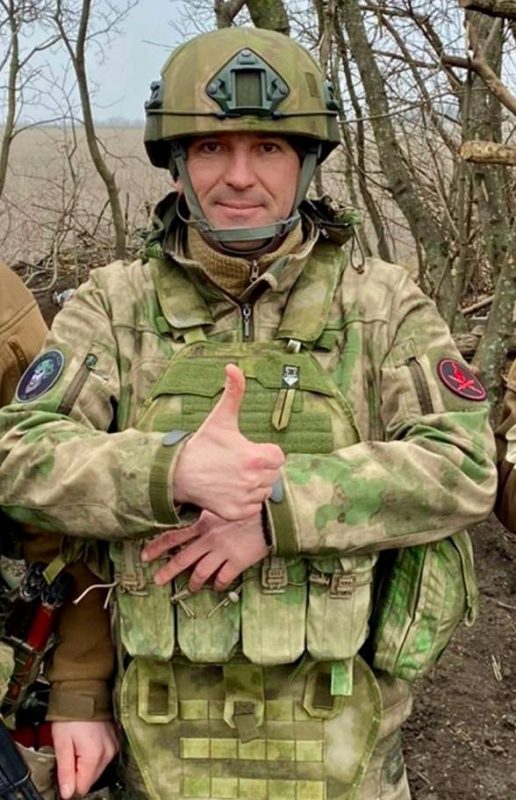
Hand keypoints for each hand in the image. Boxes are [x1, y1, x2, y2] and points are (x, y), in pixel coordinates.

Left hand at [51, 720, 118, 798]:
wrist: (85, 691)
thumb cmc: (71, 713)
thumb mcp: (62, 743)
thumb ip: (65, 770)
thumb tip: (67, 793)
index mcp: (95, 755)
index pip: (82, 787)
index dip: (70, 783)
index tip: (63, 773)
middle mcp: (109, 752)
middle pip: (91, 778)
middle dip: (78, 772)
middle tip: (69, 752)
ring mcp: (114, 745)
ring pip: (98, 768)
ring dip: (87, 763)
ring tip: (78, 744)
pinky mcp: (116, 739)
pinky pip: (105, 756)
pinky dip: (95, 754)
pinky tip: (88, 741)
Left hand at [141, 510, 268, 590]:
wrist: (271, 515)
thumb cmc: (248, 506)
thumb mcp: (222, 504)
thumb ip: (207, 512)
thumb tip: (193, 515)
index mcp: (204, 524)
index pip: (174, 536)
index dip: (157, 546)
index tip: (145, 555)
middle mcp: (209, 539)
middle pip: (183, 558)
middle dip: (168, 571)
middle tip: (157, 580)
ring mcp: (223, 552)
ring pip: (201, 572)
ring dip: (193, 582)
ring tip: (189, 589)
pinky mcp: (237, 562)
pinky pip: (223, 577)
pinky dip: (217, 584)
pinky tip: (215, 587)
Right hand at [173, 364, 283, 519]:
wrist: (180, 474)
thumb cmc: (203, 445)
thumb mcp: (221, 418)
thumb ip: (233, 392)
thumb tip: (233, 367)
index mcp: (256, 456)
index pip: (278, 457)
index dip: (265, 453)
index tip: (247, 451)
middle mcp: (253, 480)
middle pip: (273, 475)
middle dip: (260, 469)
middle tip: (238, 464)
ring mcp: (245, 498)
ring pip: (264, 492)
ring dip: (254, 486)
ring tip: (233, 476)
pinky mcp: (237, 513)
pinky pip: (253, 508)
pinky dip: (245, 502)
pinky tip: (230, 490)